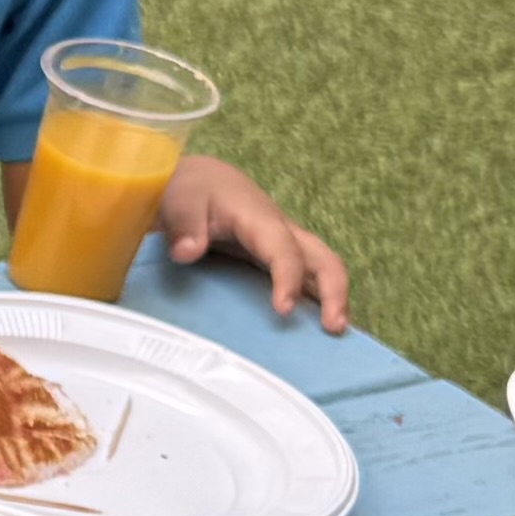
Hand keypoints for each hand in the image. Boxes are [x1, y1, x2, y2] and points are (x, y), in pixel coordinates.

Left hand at [158, 155, 346, 331]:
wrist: (200, 181)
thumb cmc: (191, 190)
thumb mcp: (180, 201)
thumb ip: (184, 226)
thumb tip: (187, 252)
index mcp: (259, 219)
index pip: (284, 250)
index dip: (288, 279)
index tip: (283, 310)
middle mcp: (282, 232)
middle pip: (323, 259)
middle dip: (334, 292)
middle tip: (334, 329)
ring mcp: (284, 245)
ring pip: (322, 269)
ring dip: (333, 300)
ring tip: (334, 333)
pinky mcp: (279, 257)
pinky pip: (307, 277)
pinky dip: (317, 299)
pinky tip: (314, 325)